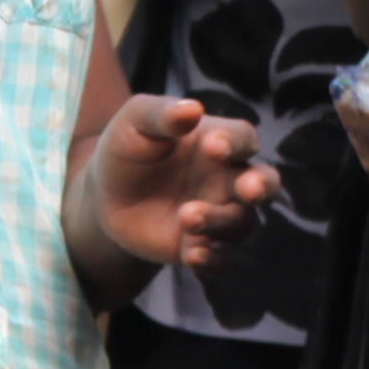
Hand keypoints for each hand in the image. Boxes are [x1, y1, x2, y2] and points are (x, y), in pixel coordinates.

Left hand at [87, 94, 275, 269]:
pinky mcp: (200, 247)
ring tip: (186, 217)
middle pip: (265, 183)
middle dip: (262, 187)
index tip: (213, 147)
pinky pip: (222, 259)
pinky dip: (213, 259)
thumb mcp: (135, 122)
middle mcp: (227, 179)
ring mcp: (218, 215)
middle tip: (250, 189)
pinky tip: (193, 254)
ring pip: (241, 223)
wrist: (104, 196)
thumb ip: (162, 114)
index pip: (244, 139)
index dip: (235, 143)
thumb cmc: (128, 148)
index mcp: (219, 142)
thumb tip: (193, 109)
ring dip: (220, 221)